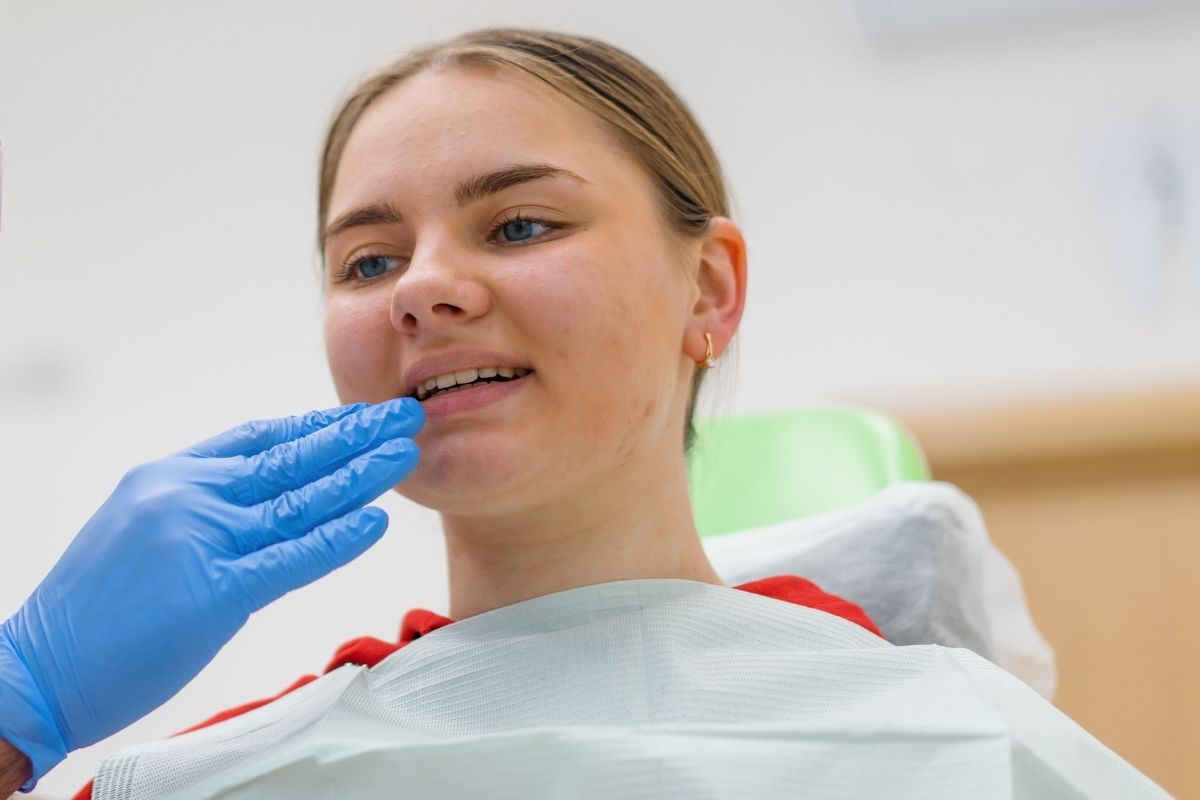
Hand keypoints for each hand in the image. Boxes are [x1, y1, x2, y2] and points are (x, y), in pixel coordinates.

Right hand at [0, 398, 422, 787]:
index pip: (260, 438)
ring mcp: (200, 539)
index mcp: (170, 475)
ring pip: (299, 499)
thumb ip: (200, 504)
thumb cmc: (93, 607)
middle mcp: (187, 495)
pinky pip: (291, 557)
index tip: (359, 417)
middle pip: (290, 458)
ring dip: (360, 474)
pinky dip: (338, 537)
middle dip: (354, 435)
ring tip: (404, 453)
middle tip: (403, 415)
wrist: (38, 668)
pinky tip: (375, 519)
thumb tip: (262, 493)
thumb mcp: (141, 527)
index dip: (317, 426)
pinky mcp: (214, 592)